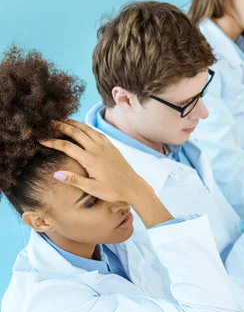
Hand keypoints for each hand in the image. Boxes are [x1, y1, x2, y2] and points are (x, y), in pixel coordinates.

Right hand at [40, 120, 172, 226]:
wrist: (133, 187)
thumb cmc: (113, 190)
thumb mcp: (92, 188)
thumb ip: (74, 180)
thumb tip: (56, 173)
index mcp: (90, 159)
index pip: (67, 146)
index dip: (53, 142)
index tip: (41, 140)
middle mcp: (97, 149)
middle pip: (76, 132)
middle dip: (62, 126)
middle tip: (50, 123)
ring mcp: (106, 146)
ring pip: (87, 129)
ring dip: (75, 124)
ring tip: (64, 120)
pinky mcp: (112, 147)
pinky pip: (97, 133)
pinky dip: (87, 127)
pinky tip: (84, 127)